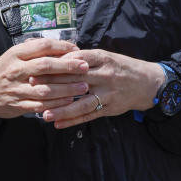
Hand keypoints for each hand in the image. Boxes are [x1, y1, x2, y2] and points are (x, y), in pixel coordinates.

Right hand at [0, 38, 90, 119]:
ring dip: (66, 88)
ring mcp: (16, 89)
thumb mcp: (12, 55)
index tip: (76, 50)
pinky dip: (56, 104)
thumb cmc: (1, 70)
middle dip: (68, 67)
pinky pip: (40, 105)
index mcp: (15, 54)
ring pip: (45, 89)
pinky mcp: (17, 105)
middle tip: (85, 67)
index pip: (42, 46)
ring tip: (83, 87)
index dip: (61, 46)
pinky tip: (68, 101)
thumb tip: (60, 45)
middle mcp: (16, 70)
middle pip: (46, 66)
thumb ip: (33, 50)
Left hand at [36, 49, 165, 128]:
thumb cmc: (121, 67)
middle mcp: (105, 75)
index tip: (37, 66)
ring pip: (81, 102)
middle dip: (52, 84)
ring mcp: (108, 93)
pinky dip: (73, 120)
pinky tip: (58, 124)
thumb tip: (57, 56)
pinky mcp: (110, 108)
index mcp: (102, 58)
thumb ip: (84, 58)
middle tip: (32, 87)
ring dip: (61, 109)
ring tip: (43, 114)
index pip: (75, 60)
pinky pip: (89, 115)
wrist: (148, 83)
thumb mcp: (105, 56)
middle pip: (75, 80)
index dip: (56, 64)